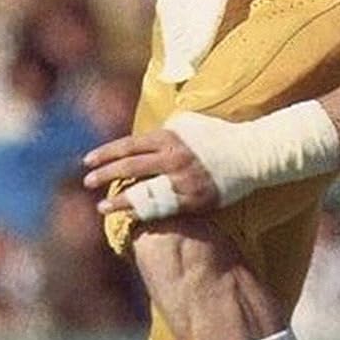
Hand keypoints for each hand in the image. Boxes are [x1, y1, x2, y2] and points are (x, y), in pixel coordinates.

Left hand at [82, 129, 220, 217]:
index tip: (87, 161)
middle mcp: (173, 159)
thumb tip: (145, 138)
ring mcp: (184, 182)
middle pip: (130, 168)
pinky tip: (133, 216)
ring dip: (120, 202)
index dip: (106, 154)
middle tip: (87, 183)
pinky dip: (147, 213)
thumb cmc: (219, 135)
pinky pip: (165, 209)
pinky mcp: (195, 201)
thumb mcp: (190, 122)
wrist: (252, 154)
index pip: (129, 146)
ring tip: (102, 208)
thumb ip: (166, 128)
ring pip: (144, 194)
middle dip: (105, 175)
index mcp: (170, 138)